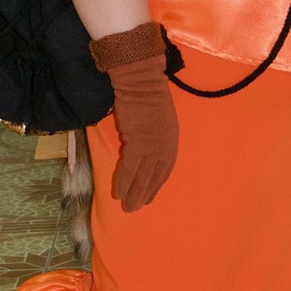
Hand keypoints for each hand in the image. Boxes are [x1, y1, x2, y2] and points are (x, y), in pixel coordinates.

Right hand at [108, 53, 177, 210]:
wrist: (141, 82)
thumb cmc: (148, 94)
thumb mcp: (160, 117)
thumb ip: (156, 134)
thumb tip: (146, 146)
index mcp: (172, 140)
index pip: (165, 169)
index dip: (156, 185)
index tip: (149, 196)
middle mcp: (165, 146)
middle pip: (155, 176)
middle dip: (145, 193)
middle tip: (136, 208)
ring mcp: (152, 146)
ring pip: (142, 176)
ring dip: (134, 193)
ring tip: (127, 207)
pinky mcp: (137, 143)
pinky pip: (129, 167)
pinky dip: (123, 181)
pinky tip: (117, 193)